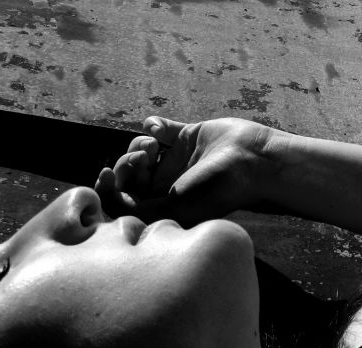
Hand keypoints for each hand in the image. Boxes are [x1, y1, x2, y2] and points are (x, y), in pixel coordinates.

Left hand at [95, 116, 293, 225]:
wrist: (255, 161)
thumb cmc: (219, 190)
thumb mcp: (177, 206)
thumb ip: (142, 207)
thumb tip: (113, 203)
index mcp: (163, 206)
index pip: (124, 200)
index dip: (109, 188)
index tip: (106, 174)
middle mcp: (166, 185)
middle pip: (128, 174)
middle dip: (126, 164)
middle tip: (142, 159)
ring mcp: (175, 161)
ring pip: (139, 151)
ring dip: (137, 145)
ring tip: (152, 146)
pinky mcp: (185, 137)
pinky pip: (158, 129)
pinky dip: (151, 126)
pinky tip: (158, 130)